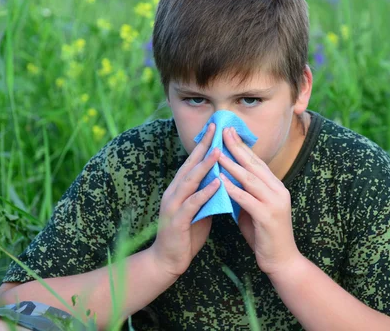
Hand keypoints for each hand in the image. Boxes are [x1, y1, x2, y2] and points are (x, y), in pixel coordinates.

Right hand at [150, 123, 219, 277]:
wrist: (167, 261)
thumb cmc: (185, 235)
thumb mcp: (199, 210)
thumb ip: (207, 195)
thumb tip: (223, 180)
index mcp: (179, 189)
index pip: (192, 162)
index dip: (203, 145)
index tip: (215, 129)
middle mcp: (174, 192)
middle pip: (190, 165)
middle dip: (203, 146)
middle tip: (215, 129)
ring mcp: (173, 205)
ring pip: (190, 181)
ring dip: (204, 166)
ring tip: (219, 152)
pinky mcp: (176, 221)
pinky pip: (192, 203)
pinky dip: (205, 192)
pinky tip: (217, 183)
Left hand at [218, 127, 301, 276]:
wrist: (282, 261)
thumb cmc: (265, 235)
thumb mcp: (254, 209)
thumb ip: (245, 193)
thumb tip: (227, 179)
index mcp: (276, 187)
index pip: (257, 162)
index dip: (243, 147)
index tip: (229, 132)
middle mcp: (278, 191)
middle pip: (254, 165)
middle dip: (237, 147)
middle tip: (224, 132)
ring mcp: (275, 203)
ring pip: (250, 179)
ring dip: (232, 165)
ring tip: (217, 152)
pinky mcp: (268, 217)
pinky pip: (247, 199)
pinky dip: (233, 189)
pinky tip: (220, 180)